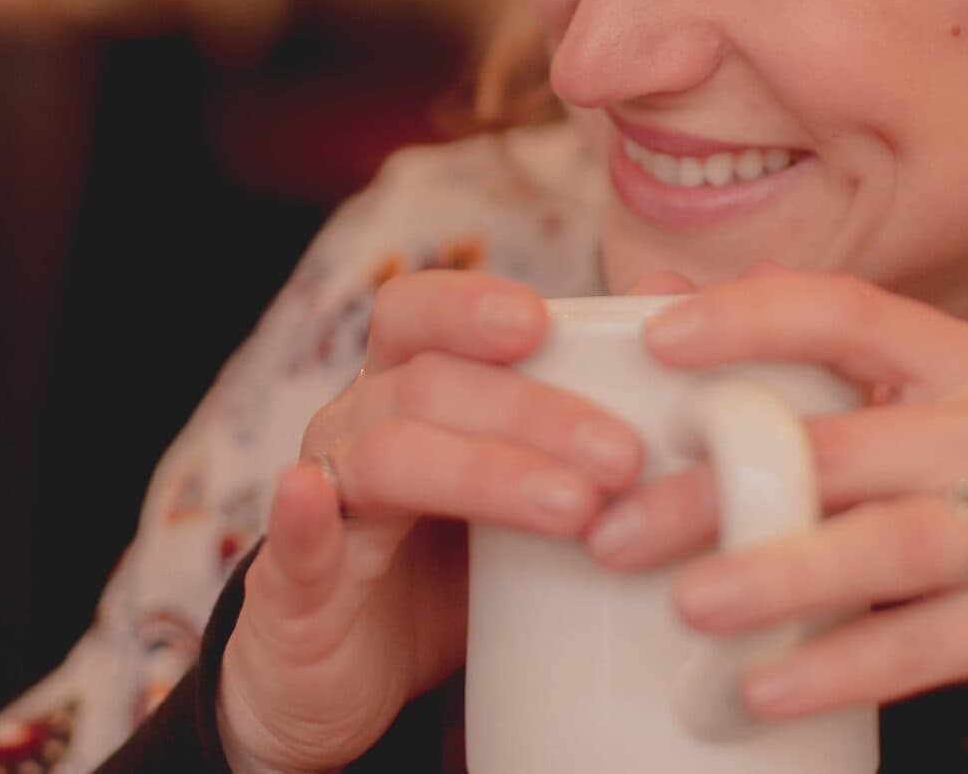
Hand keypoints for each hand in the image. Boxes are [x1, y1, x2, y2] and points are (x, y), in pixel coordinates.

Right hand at [216, 269, 689, 773]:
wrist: (358, 681)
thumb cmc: (461, 567)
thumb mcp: (527, 479)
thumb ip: (594, 389)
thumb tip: (674, 287)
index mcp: (403, 387)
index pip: (416, 312)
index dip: (468, 306)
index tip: (540, 322)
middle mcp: (353, 426)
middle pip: (427, 384)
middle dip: (532, 412)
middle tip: (623, 456)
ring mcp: (322, 502)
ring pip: (386, 456)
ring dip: (482, 471)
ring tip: (574, 509)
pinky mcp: (294, 592)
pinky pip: (293, 545)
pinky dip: (301, 518)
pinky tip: (312, 496)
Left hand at [582, 266, 967, 773]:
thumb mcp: (907, 446)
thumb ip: (802, 382)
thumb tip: (656, 296)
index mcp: (967, 364)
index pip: (848, 310)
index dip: (748, 315)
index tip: (652, 338)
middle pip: (839, 443)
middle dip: (715, 487)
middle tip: (615, 530)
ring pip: (886, 539)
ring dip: (776, 574)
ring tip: (687, 605)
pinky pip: (924, 640)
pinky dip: (836, 666)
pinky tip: (759, 689)